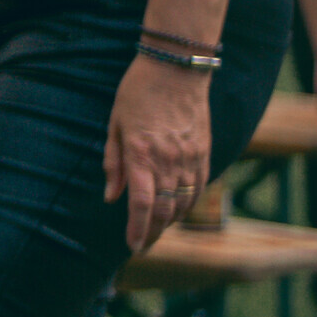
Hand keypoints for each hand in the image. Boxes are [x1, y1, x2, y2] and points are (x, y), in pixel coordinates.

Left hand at [105, 55, 213, 248]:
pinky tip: (179, 209)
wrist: (177, 68)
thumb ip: (114, 163)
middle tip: (142, 246)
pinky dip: (189, 203)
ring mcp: (191, 157)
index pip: (143, 204)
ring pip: (185, 202)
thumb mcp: (115, 125)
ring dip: (171, 221)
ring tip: (157, 230)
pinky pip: (200, 186)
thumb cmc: (137, 93)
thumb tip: (111, 196)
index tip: (133, 247)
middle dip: (153, 233)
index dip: (138, 230)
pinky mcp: (204, 151)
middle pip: (165, 210)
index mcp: (142, 155)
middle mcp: (169, 160)